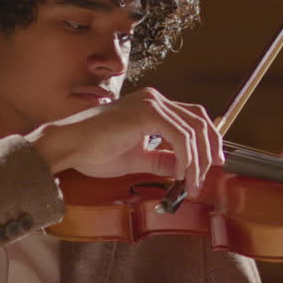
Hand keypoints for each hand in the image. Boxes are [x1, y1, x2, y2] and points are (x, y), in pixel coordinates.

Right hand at [26, 87, 224, 195]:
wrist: (69, 145)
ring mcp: (151, 103)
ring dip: (197, 161)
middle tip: (209, 173)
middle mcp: (154, 99)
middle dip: (209, 149)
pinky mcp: (147, 113)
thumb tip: (183, 168)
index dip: (207, 138)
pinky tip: (180, 174)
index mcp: (151, 105)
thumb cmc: (92, 151)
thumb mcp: (136, 158)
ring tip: (191, 183)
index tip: (212, 161)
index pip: (191, 117)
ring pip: (192, 130)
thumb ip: (161, 159)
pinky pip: (180, 136)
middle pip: (198, 120)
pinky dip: (186, 157)